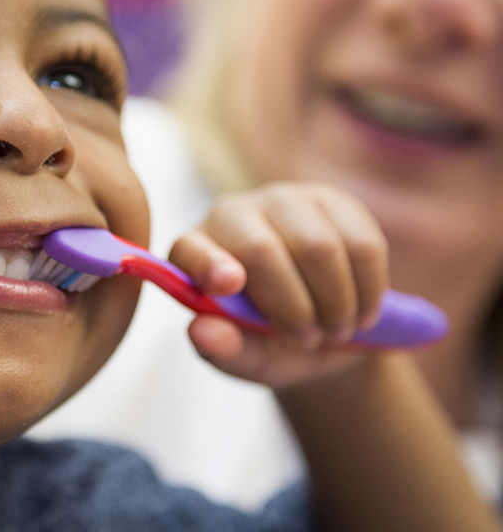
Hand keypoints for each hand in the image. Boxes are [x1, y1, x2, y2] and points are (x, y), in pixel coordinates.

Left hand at [168, 182, 388, 389]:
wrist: (321, 329)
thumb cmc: (268, 342)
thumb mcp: (247, 357)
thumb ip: (223, 349)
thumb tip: (201, 331)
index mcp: (195, 252)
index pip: (191, 250)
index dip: (208, 263)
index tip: (229, 285)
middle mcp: (232, 215)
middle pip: (262, 250)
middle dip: (293, 307)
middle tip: (307, 340)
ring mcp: (282, 201)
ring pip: (318, 247)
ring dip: (336, 302)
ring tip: (336, 328)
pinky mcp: (332, 202)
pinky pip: (361, 243)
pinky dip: (368, 289)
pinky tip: (361, 310)